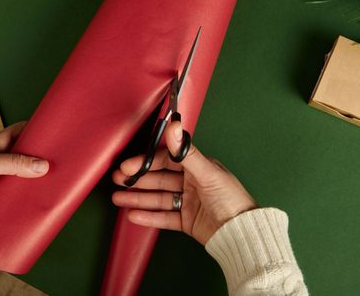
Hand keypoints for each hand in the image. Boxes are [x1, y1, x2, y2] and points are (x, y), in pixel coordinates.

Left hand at [0, 122, 48, 221]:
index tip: (57, 134)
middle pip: (29, 155)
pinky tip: (41, 199)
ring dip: (38, 180)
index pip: (23, 131)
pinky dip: (29, 197)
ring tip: (58, 182)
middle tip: (63, 161)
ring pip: (27, 176)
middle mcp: (1, 160)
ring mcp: (2, 179)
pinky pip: (19, 195)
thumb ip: (13, 163)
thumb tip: (42, 165)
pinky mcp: (0, 197)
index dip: (38, 131)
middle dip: (44, 157)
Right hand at [112, 122, 255, 244]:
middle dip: (137, 180)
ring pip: (158, 198)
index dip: (146, 162)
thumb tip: (175, 125)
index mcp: (197, 167)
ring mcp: (188, 203)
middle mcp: (191, 183)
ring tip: (118, 198)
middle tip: (117, 180)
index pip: (166, 161)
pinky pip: (164, 217)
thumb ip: (186, 152)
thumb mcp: (207, 173)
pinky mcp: (186, 221)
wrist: (241, 234)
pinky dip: (148, 216)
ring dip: (137, 198)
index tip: (128, 166)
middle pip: (159, 179)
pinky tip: (133, 215)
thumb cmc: (230, 199)